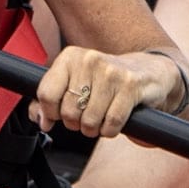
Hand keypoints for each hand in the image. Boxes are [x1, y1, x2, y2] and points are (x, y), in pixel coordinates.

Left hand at [33, 46, 180, 138]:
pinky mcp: (131, 86)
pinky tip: (113, 122)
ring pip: (89, 121)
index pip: (46, 94)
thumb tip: (40, 119)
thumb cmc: (105, 81)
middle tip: (86, 116)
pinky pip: (111, 124)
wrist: (148, 72)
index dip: (50, 114)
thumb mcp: (75, 83)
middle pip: (68, 112)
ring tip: (100, 118)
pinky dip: (110, 131)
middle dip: (76, 123)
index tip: (57, 117)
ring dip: (94, 129)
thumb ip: (50, 100)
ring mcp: (111, 72)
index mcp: (70, 57)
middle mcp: (89, 60)